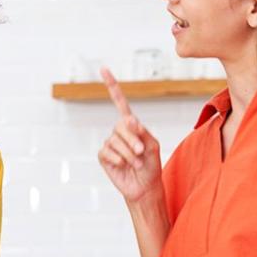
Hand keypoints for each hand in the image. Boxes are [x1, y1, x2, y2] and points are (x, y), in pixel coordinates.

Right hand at [97, 67, 162, 202]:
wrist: (145, 186)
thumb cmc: (151, 165)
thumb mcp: (152, 145)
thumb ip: (142, 131)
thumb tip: (128, 120)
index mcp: (131, 125)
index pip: (119, 102)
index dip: (112, 86)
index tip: (104, 70)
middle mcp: (118, 131)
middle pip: (121, 126)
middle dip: (133, 140)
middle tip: (141, 152)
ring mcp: (110, 143)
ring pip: (116, 141)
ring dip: (129, 154)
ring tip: (136, 163)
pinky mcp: (104, 156)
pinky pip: (108, 152)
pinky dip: (119, 160)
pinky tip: (124, 166)